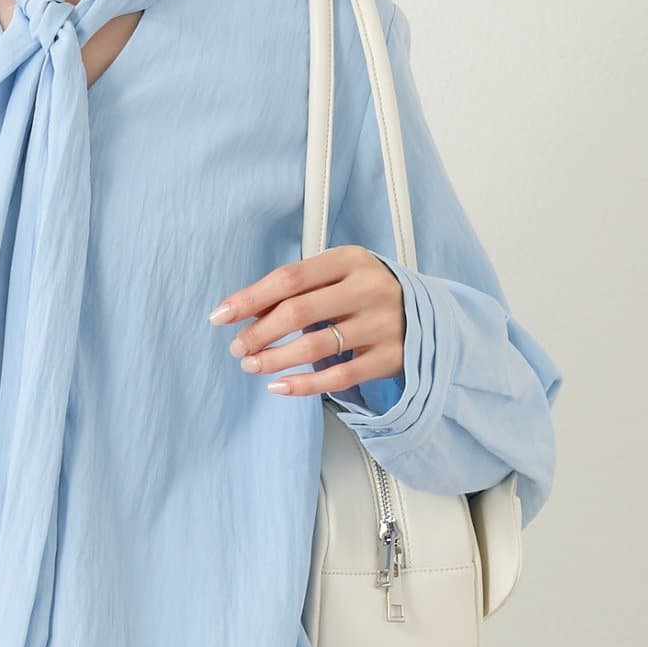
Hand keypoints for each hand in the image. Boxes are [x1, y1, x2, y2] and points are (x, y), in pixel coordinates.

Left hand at [208, 246, 404, 396]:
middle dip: (258, 333)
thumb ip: (297, 289)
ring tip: (252, 365)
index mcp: (351, 259)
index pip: (289, 278)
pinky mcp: (390, 358)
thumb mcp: (337, 276)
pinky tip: (278, 386)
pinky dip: (303, 385)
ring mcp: (382, 324)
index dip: (250, 298)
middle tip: (237, 348)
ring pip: (315, 347)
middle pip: (298, 312)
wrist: (426, 314)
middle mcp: (369, 288)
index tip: (221, 316)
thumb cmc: (365, 293)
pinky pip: (339, 377)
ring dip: (274, 359)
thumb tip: (244, 312)